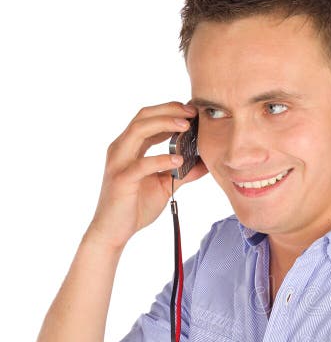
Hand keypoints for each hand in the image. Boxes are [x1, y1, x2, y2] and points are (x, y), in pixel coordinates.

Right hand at [87, 102, 207, 249]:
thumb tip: (204, 164)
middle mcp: (121, 149)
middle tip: (192, 112)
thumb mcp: (165, 185)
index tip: (193, 111)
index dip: (170, 110)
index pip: (148, 118)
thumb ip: (182, 173)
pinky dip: (161, 159)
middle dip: (169, 110)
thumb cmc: (135, 206)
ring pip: (139, 132)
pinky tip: (178, 160)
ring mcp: (118, 162)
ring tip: (186, 126)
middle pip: (143, 117)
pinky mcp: (121, 180)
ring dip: (164, 125)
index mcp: (130, 147)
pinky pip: (141, 164)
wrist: (114, 230)